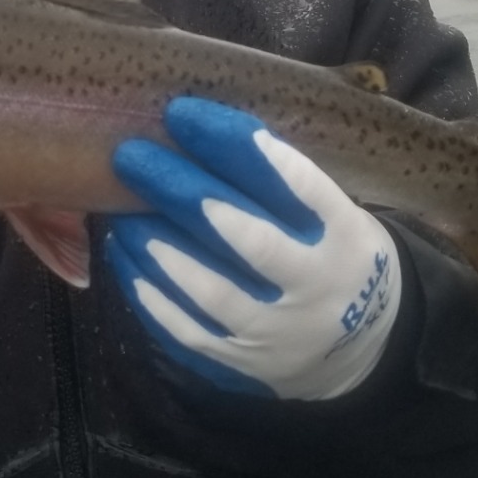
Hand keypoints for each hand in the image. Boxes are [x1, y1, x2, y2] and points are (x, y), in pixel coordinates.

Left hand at [106, 98, 402, 400]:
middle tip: (132, 155)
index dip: (239, 148)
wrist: (359, 349)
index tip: (185, 113)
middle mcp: (315, 286)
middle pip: (249, 239)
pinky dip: (149, 291)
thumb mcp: (334, 213)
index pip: (296, 186)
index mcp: (345, 235)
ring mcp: (278, 331)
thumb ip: (281, 184)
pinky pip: (185, 330)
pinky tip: (122, 253)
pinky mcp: (241, 363)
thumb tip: (197, 130)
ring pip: (211, 290)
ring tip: (118, 208)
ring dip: (158, 245)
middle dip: (184, 193)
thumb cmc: (331, 253)